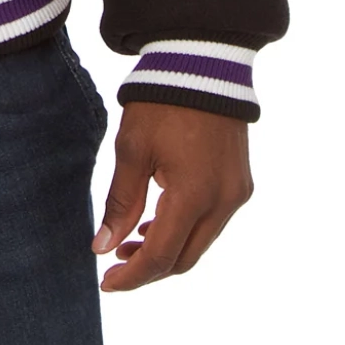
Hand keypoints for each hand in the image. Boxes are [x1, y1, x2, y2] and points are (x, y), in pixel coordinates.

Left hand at [92, 101, 252, 290]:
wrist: (200, 62)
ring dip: (168, 249)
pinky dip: (185, 229)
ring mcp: (236, 193)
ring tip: (130, 242)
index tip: (106, 282)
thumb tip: (104, 246)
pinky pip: (212, 222)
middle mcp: (223, 202)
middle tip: (115, 263)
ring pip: (200, 242)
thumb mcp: (132, 150)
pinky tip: (158, 220)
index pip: (161, 256)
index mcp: (194, 196)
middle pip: (185, 257)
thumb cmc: (160, 102)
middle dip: (149, 267)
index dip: (132, 275)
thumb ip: (121, 202)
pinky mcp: (240, 182)